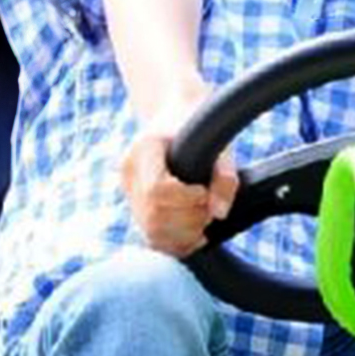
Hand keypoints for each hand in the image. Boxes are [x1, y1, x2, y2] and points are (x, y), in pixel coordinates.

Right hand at [119, 83, 239, 256]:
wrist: (176, 112)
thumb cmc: (199, 125)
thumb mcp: (218, 143)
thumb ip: (225, 177)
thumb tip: (219, 213)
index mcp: (144, 149)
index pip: (157, 190)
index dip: (185, 199)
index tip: (203, 192)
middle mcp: (129, 172)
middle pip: (153, 217)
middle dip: (188, 221)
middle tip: (208, 209)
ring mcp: (129, 191)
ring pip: (150, 232)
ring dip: (183, 235)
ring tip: (203, 221)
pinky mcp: (136, 206)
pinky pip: (151, 237)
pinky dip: (176, 243)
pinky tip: (195, 234)